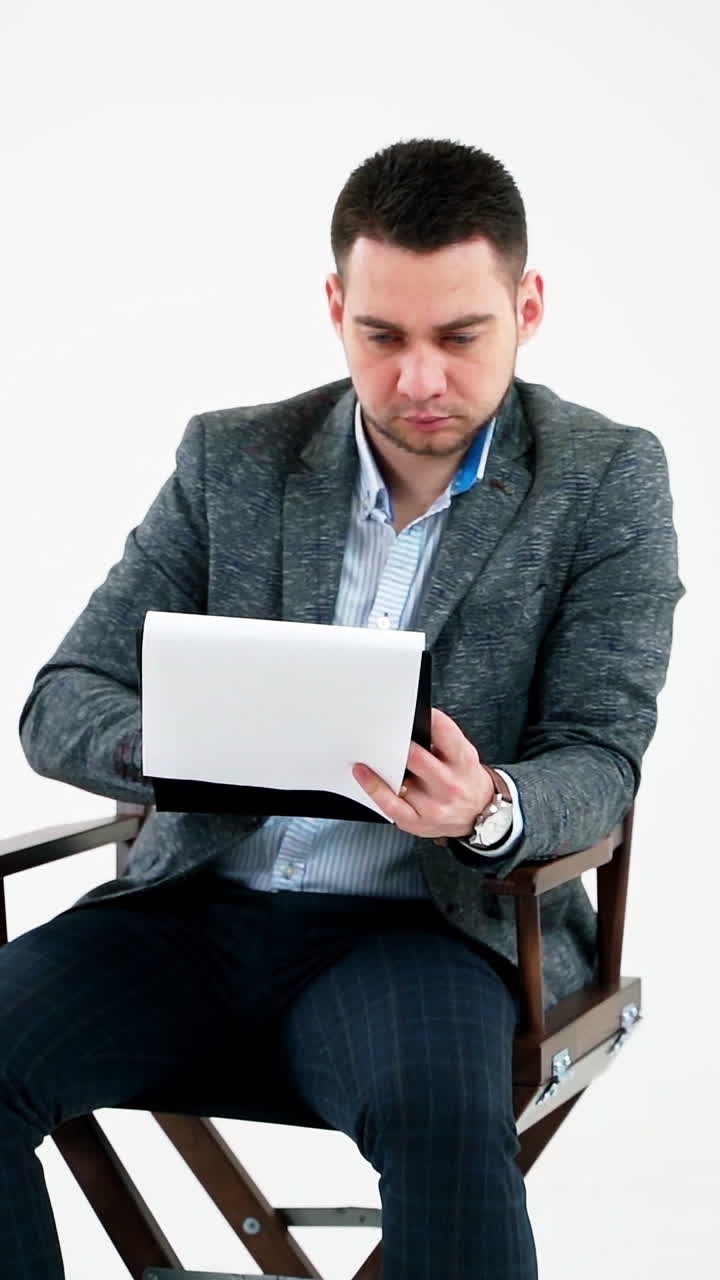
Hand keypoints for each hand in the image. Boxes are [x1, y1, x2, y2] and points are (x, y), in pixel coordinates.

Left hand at [352, 707, 495, 841]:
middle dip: (399, 744)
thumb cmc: (464, 779)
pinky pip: (390, 804)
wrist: (480, 814)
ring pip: (401, 781)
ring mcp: (433, 805)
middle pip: (417, 757)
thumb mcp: (464, 755)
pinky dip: (373, 787)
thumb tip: (410, 724)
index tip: (410, 712)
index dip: (427, 718)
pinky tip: (362, 774)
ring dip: (382, 764)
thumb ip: (443, 739)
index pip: (445, 732)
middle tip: (384, 734)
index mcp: (462, 761)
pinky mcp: (417, 821)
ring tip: (368, 752)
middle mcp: (450, 784)